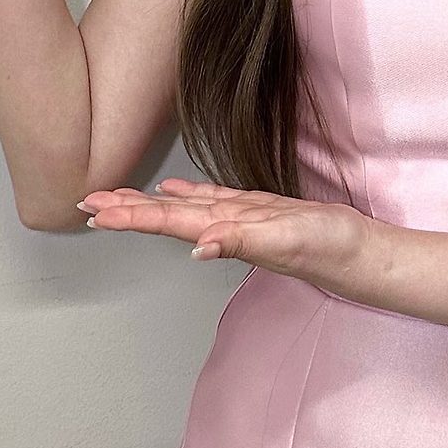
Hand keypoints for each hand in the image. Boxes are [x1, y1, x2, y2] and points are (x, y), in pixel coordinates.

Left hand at [77, 177, 386, 298]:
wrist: (362, 256)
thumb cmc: (329, 249)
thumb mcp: (286, 241)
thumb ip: (243, 243)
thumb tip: (196, 249)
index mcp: (225, 231)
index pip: (166, 221)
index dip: (129, 216)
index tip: (93, 212)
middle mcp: (225, 226)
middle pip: (164, 216)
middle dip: (124, 209)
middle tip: (85, 203)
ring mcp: (240, 219)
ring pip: (184, 208)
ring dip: (148, 203)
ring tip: (116, 196)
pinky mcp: (258, 211)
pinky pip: (213, 200)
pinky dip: (188, 195)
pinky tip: (173, 191)